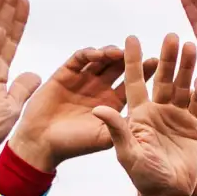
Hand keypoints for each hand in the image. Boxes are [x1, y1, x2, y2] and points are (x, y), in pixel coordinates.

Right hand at [8, 45, 158, 171]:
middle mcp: (100, 89)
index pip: (132, 84)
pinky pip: (80, 59)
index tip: (156, 62)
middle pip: (118, 68)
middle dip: (129, 58)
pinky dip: (89, 54)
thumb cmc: (73, 145)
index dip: (143, 73)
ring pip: (101, 60)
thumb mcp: (103, 140)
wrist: (41, 143)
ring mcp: (83, 80)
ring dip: (111, 54)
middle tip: (139, 50)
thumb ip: (121, 127)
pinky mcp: (66, 73)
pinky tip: (98, 55)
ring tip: (119, 53)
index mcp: (113, 104)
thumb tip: (145, 117)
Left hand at [93, 35, 196, 195]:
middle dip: (166, 57)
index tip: (131, 38)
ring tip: (190, 45)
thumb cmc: (143, 176)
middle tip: (170, 36)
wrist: (168, 194)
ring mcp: (177, 116)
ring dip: (185, 66)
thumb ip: (116, 129)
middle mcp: (158, 110)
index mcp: (139, 114)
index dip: (132, 61)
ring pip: (181, 85)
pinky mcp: (195, 125)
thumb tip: (98, 108)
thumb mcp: (127, 153)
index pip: (134, 81)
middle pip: (161, 78)